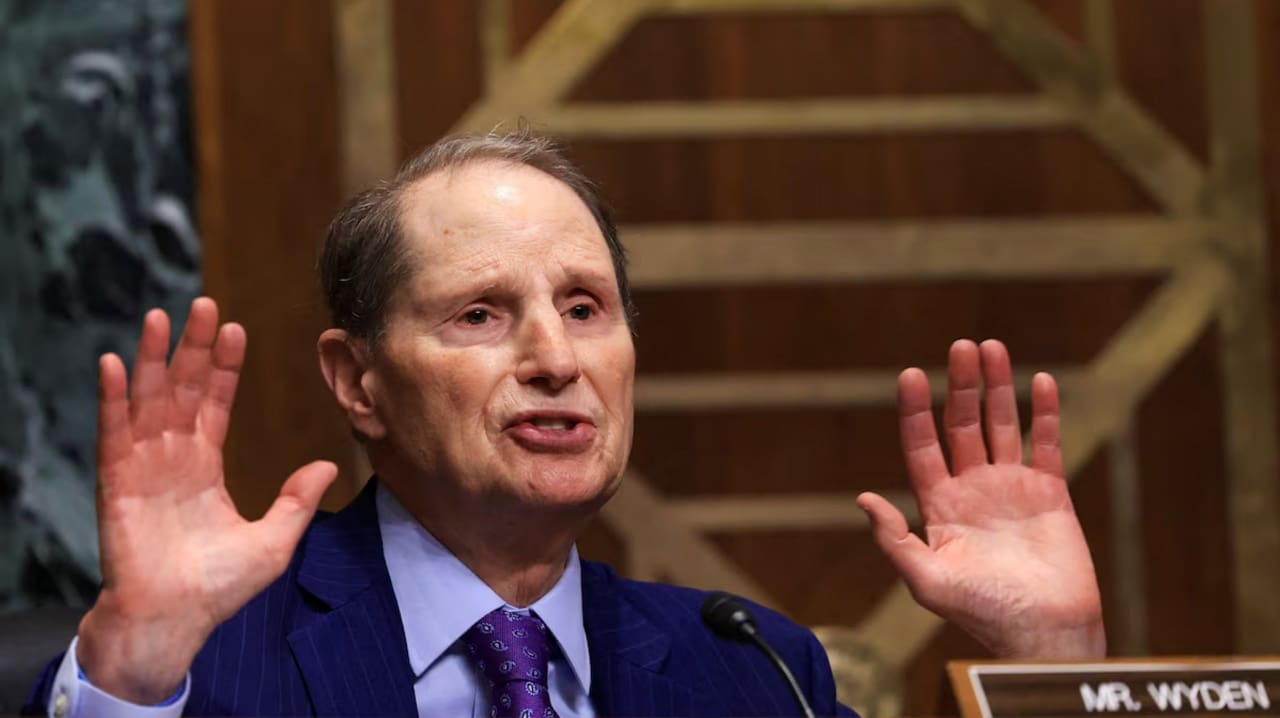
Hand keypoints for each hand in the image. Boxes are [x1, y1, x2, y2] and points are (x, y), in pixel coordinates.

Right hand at [76, 298, 337, 701]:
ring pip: (147, 400)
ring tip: (158, 317)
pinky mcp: (117, 483)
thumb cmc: (218, 588)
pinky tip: (115, 363)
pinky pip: (113, 432)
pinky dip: (113, 397)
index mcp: (205, 467)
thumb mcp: (273, 541)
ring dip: (151, 358)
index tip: (235, 329)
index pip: (215, 403)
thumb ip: (296, 500)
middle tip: (201, 303)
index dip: (224, 367)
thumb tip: (330, 465)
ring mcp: (143, 468)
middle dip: (190, 347)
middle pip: (181, 389)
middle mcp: (173, 459)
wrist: (174, 621)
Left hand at [857, 339, 1104, 658]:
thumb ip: (894, 540)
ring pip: (1002, 424)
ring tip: (991, 347)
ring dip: (998, 386)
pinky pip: (1045, 443)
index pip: (922, 445)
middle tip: (961, 345)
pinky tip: (1040, 380)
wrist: (1042, 633)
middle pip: (962, 424)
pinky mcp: (1050, 492)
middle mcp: (972, 488)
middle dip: (961, 385)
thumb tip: (862, 498)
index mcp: (939, 504)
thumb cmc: (981, 613)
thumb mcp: (926, 581)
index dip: (916, 410)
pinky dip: (1044, 412)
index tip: (911, 374)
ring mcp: (1011, 487)